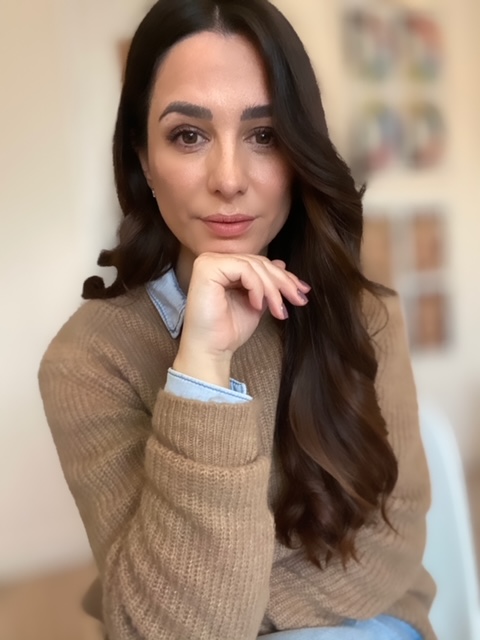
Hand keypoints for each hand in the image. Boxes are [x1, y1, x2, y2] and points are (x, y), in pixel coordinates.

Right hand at [173, 253, 310, 386]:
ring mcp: (209, 262)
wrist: (211, 350)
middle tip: (298, 300)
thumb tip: (281, 264)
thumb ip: (266, 284)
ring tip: (278, 310)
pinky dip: (256, 288)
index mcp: (223, 266)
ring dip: (272, 289)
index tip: (302, 292)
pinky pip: (244, 270)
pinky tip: (257, 306)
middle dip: (283, 282)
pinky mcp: (207, 268)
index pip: (259, 263)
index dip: (283, 277)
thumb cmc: (228, 330)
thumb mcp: (257, 302)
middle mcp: (213, 260)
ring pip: (254, 265)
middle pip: (259, 262)